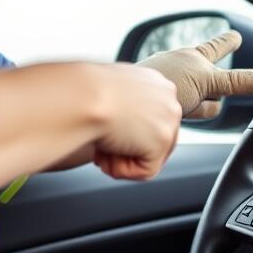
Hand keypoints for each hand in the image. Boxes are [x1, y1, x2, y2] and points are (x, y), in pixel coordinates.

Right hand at [86, 63, 181, 180]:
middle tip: (102, 147)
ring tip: (101, 149)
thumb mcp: (110, 92)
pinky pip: (146, 170)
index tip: (108, 134)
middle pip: (154, 138)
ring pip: (150, 155)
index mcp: (155, 81)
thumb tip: (124, 124)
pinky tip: (106, 155)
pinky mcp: (163, 140)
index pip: (152, 118)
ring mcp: (169, 119)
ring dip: (122, 158)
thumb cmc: (85, 91)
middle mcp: (168, 97)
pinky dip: (123, 170)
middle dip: (127, 148)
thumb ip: (125, 106)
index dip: (127, 133)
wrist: (83, 96)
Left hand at [136, 30, 252, 119]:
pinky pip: (176, 110)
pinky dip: (179, 114)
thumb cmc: (164, 81)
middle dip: (213, 73)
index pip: (217, 49)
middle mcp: (180, 68)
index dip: (227, 43)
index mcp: (194, 59)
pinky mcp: (154, 104)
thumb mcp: (207, 81)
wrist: (125, 96)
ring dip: (198, 103)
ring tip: (191, 107)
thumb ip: (234, 82)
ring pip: (193, 96)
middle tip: (222, 61)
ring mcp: (166, 85)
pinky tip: (174, 120)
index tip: (236, 36)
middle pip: (205, 75)